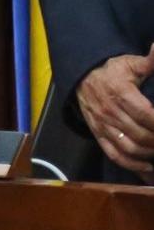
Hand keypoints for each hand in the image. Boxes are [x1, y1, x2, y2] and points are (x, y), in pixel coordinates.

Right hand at [76, 47, 153, 174]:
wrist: (82, 76)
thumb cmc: (112, 70)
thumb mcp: (131, 63)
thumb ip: (150, 62)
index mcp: (121, 93)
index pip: (146, 115)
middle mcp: (110, 112)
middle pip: (140, 135)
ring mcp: (103, 125)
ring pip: (129, 148)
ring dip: (149, 154)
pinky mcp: (98, 134)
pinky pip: (115, 154)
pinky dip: (132, 165)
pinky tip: (148, 168)